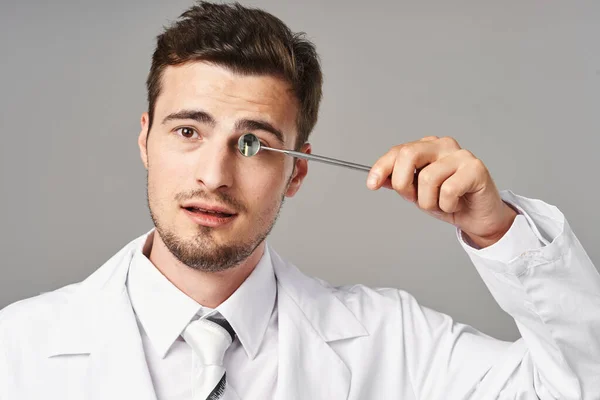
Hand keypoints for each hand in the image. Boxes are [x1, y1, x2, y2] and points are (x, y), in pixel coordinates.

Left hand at [367, 136, 516, 247]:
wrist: (478, 217)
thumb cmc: (449, 201)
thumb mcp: (417, 193)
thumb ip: (399, 182)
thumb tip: (380, 178)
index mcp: (427, 147)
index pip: (398, 151)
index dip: (382, 168)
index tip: (372, 184)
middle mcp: (443, 145)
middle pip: (409, 155)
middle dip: (404, 183)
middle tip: (413, 198)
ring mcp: (460, 155)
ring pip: (427, 178)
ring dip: (428, 201)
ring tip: (441, 203)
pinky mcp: (475, 169)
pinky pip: (447, 190)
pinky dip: (447, 205)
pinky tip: (455, 204)